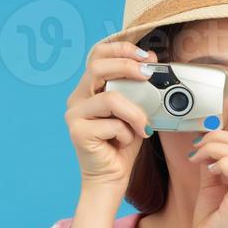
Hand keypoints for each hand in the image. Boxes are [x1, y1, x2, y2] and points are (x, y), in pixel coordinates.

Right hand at [64, 40, 157, 195]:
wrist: (111, 178)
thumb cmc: (122, 146)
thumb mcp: (134, 112)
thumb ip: (138, 91)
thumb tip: (153, 64)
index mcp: (89, 89)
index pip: (98, 55)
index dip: (121, 49)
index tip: (146, 56)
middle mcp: (77, 98)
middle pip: (98, 67)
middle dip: (127, 66)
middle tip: (148, 75)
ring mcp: (74, 114)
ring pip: (110, 98)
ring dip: (134, 112)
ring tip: (143, 127)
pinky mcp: (78, 132)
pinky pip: (112, 124)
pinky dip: (126, 134)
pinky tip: (124, 143)